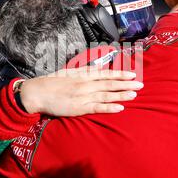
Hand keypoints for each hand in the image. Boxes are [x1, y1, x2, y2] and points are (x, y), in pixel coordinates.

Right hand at [20, 66, 143, 115]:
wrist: (37, 92)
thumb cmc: (52, 82)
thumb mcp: (69, 72)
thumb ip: (83, 71)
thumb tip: (96, 69)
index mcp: (83, 75)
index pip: (105, 73)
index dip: (120, 74)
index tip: (132, 74)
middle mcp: (85, 84)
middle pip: (109, 83)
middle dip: (126, 84)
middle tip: (140, 85)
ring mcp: (82, 96)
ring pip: (106, 95)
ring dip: (121, 95)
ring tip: (134, 94)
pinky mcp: (78, 107)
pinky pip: (97, 107)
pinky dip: (109, 107)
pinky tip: (120, 108)